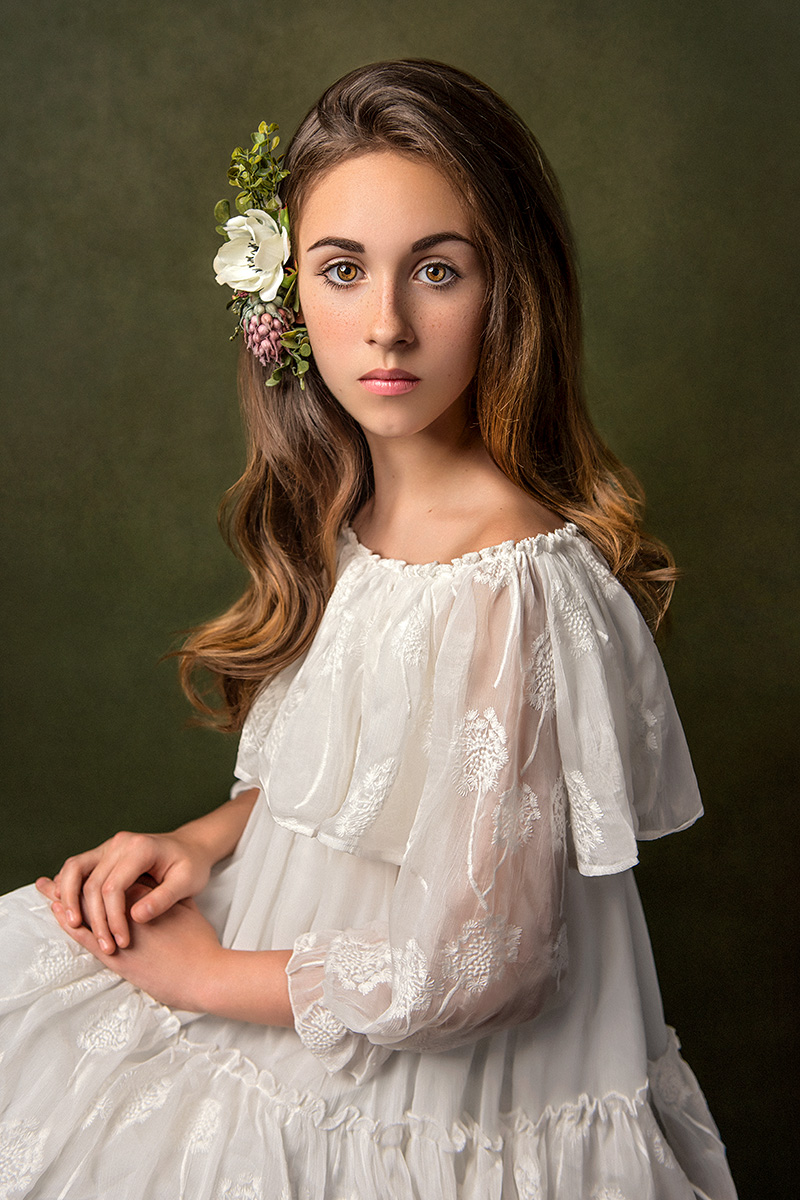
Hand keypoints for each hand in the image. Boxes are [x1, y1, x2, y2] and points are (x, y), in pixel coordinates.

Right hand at [35, 828, 215, 954]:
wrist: (191, 846)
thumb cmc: (191, 865)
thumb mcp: (187, 882)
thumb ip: (163, 899)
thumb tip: (136, 916)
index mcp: (140, 848)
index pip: (114, 887)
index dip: (113, 918)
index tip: (122, 942)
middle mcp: (120, 843)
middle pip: (91, 882)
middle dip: (93, 917)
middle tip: (103, 944)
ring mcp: (109, 846)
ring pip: (75, 870)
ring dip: (69, 898)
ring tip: (74, 925)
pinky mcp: (104, 853)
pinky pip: (78, 868)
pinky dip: (69, 887)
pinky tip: (70, 907)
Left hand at [48, 879, 224, 1011]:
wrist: (203, 974)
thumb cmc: (199, 944)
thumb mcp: (185, 908)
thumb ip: (166, 896)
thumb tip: (155, 890)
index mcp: (146, 898)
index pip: (113, 882)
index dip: (94, 875)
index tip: (80, 870)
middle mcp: (129, 912)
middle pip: (94, 894)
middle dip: (71, 887)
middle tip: (50, 881)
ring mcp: (121, 935)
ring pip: (85, 913)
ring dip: (65, 902)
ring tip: (47, 892)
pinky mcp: (118, 958)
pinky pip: (86, 938)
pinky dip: (70, 924)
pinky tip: (60, 916)